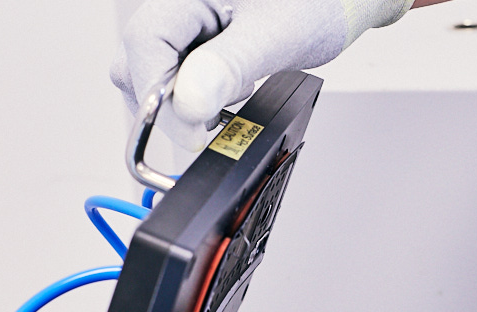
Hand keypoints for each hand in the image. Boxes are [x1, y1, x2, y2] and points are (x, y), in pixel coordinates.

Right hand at [111, 0, 413, 149]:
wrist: (338, 1)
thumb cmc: (318, 1)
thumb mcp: (279, 34)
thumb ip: (231, 66)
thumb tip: (187, 106)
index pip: (146, 42)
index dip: (159, 95)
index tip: (192, 132)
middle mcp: (179, 3)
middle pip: (138, 60)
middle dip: (170, 102)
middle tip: (215, 120)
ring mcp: (184, 23)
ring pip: (155, 72)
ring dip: (185, 100)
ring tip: (237, 90)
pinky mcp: (195, 43)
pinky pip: (177, 75)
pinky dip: (199, 95)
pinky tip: (233, 88)